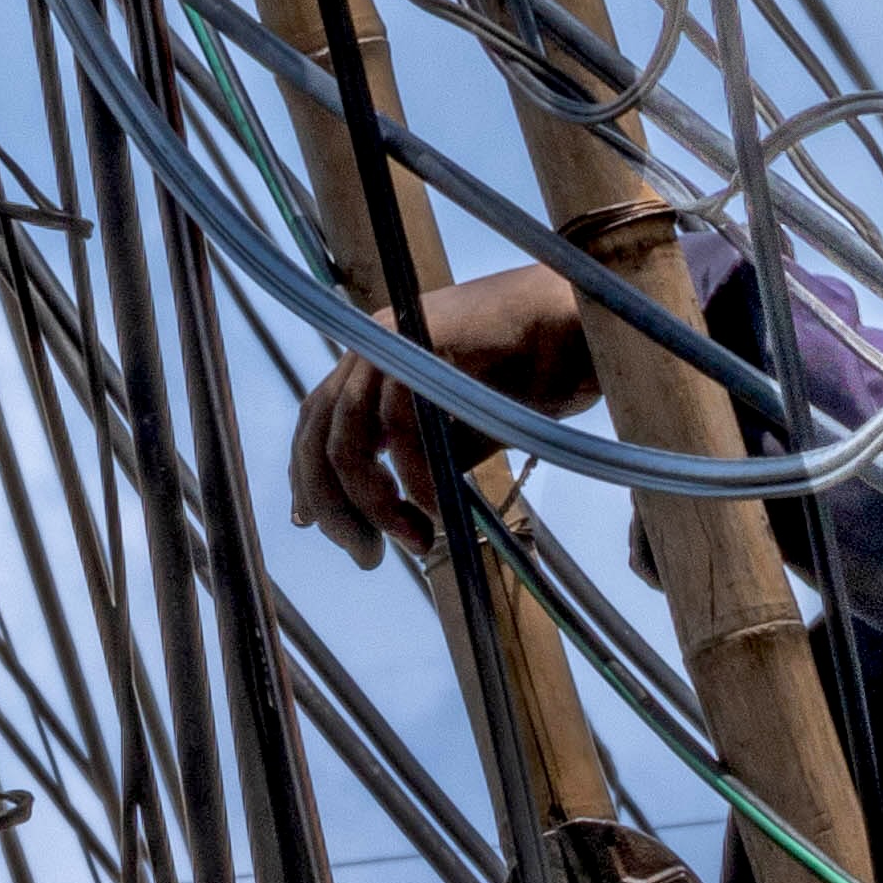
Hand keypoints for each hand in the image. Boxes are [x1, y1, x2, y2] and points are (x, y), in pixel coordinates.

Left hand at [287, 244, 593, 561]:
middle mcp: (372, 347)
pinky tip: (437, 509)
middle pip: (319, 434)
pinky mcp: (423, 341)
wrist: (576, 325)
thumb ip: (420, 464)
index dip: (307, 477)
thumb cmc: (530, 378)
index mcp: (372, 362)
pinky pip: (399, 425)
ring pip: (350, 435)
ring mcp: (394, 340)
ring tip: (413, 541)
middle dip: (336, 507)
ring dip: (375, 502)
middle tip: (367, 557)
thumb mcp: (461, 431)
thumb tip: (395, 521)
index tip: (314, 524)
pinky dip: (415, 477)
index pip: (316, 422)